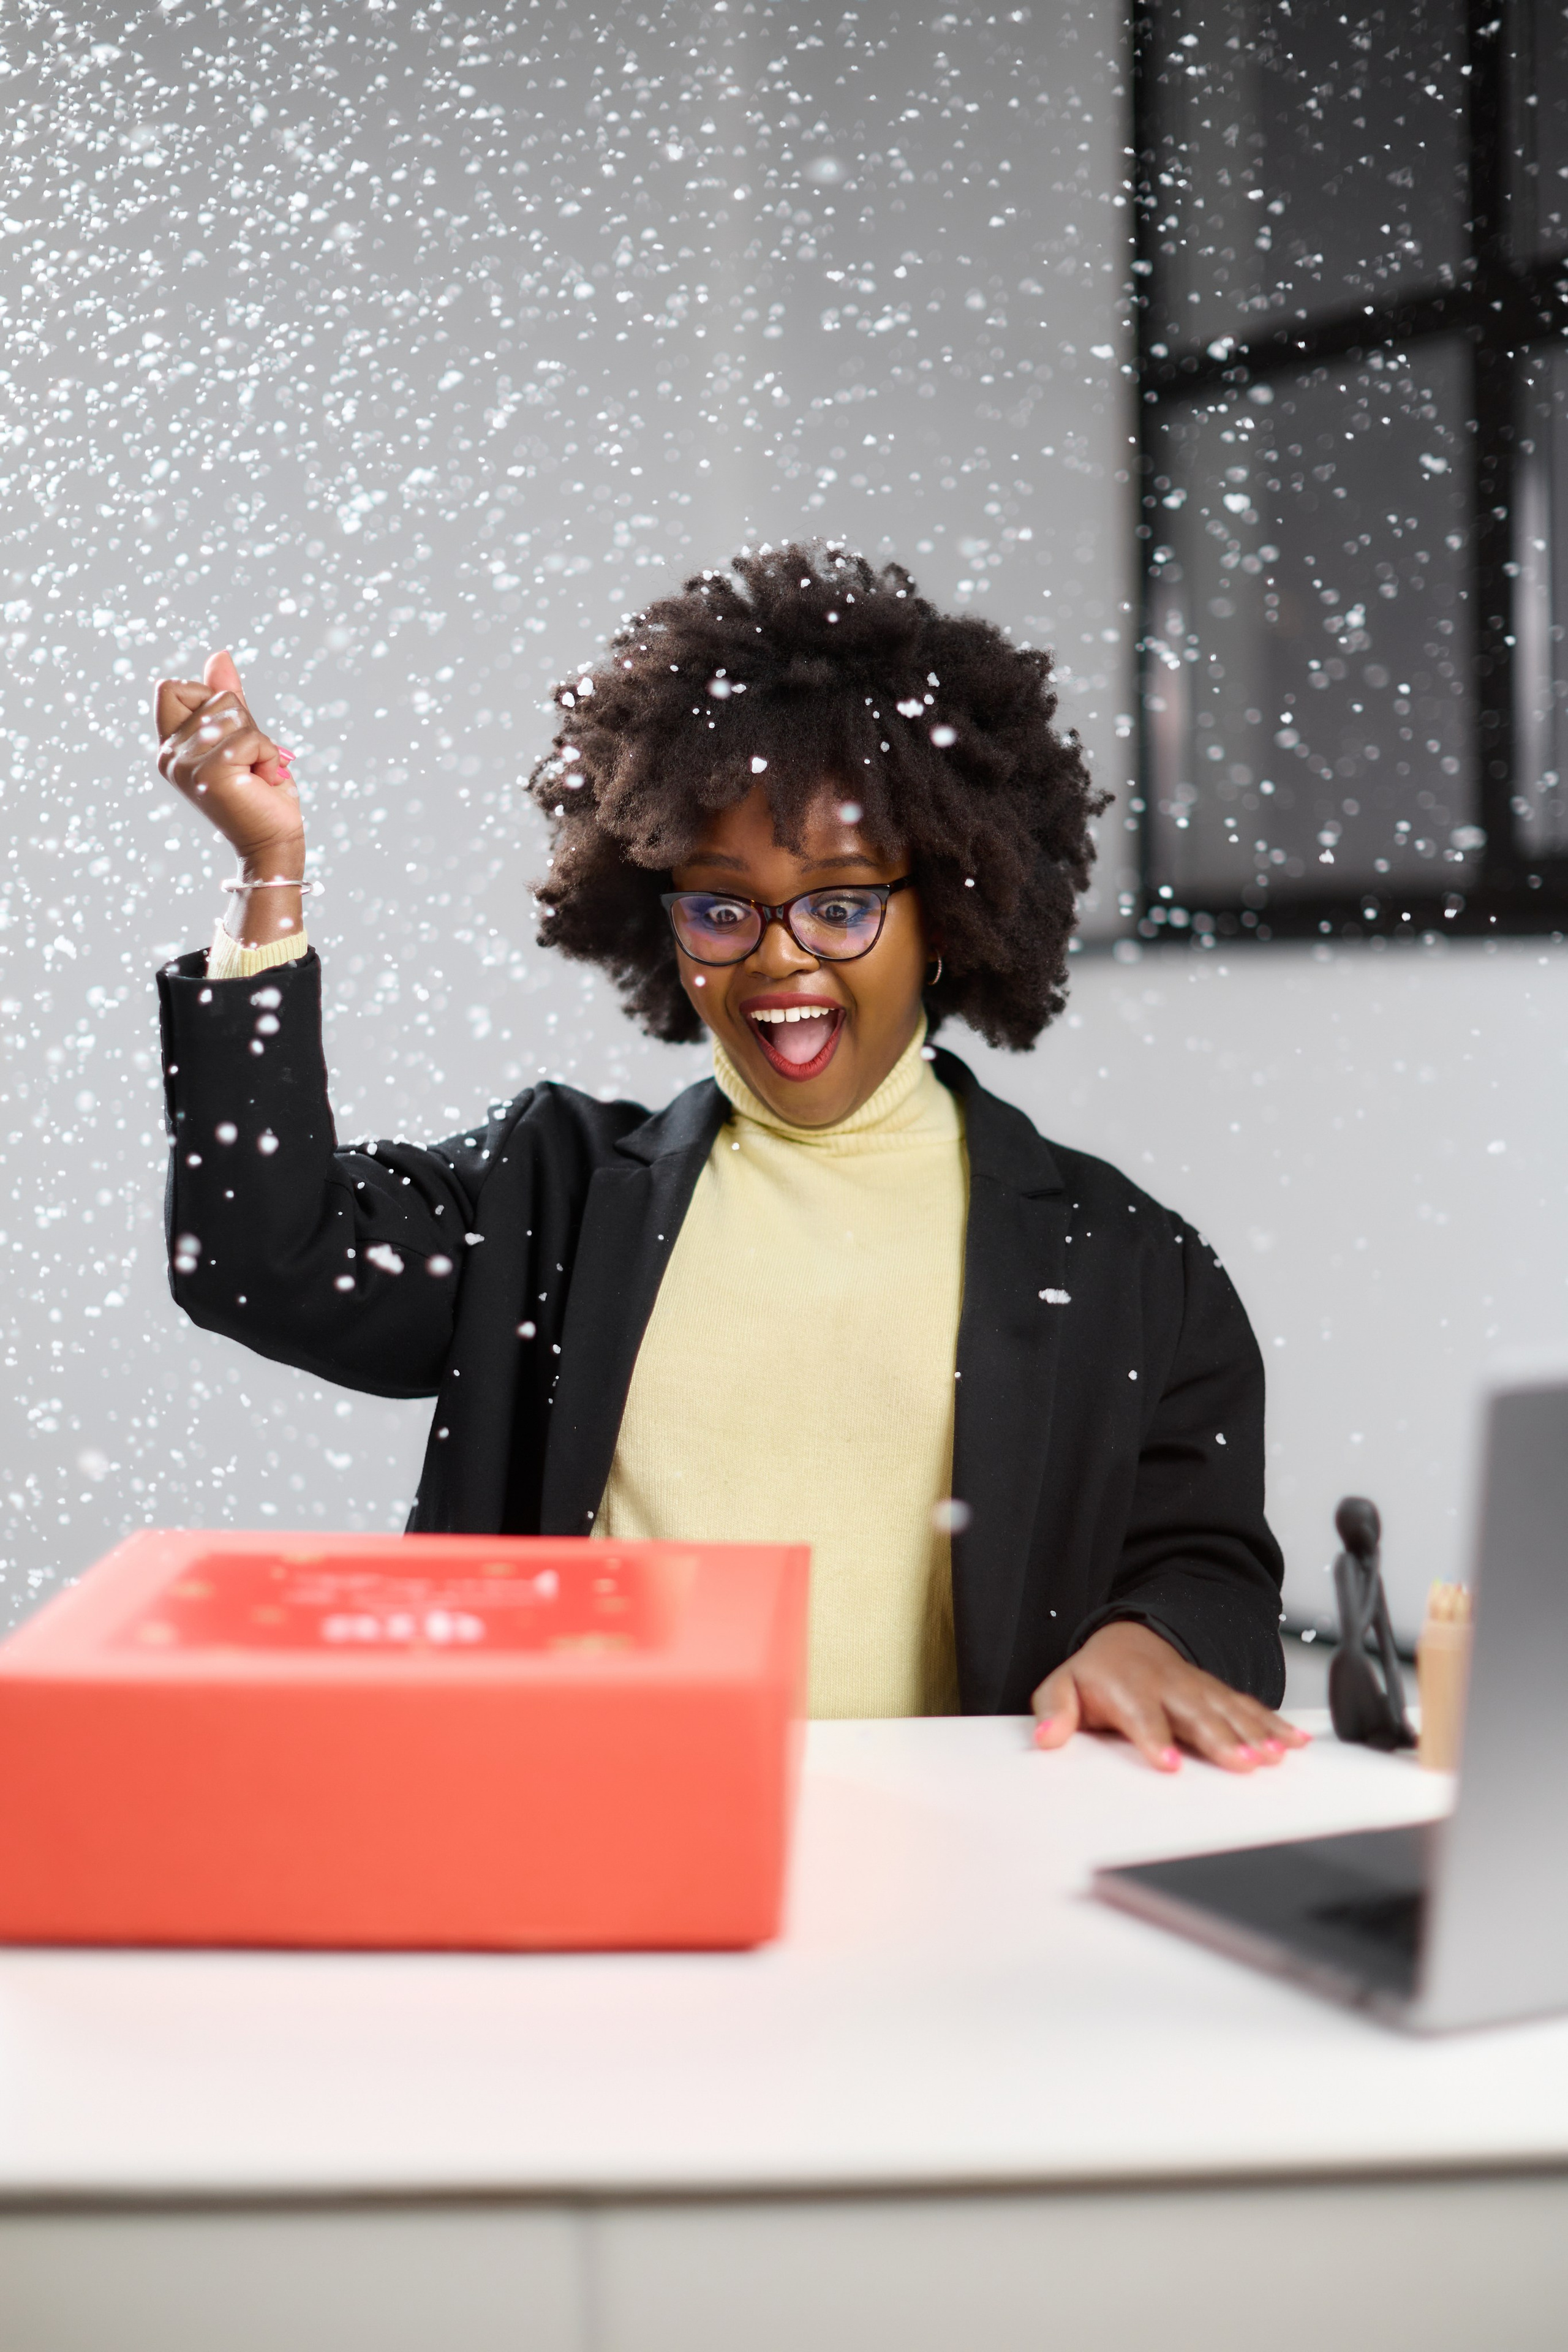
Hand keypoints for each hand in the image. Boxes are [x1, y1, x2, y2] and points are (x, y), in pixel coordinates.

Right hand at [154, 649, 302, 874]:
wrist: (273, 840)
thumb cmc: (260, 792)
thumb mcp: (242, 735)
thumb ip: (226, 697)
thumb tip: (219, 654)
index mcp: (170, 746)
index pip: (170, 688)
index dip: (209, 699)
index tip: (229, 736)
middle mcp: (170, 756)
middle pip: (215, 697)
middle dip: (245, 724)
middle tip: (248, 762)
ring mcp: (186, 766)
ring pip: (234, 714)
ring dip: (259, 741)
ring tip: (254, 772)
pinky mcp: (211, 774)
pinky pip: (251, 737)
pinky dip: (267, 755)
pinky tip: (262, 781)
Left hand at [1031, 1620, 1308, 1773]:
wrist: (1127, 1640)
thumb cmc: (1097, 1674)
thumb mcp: (1062, 1686)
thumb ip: (1054, 1711)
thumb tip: (1045, 1739)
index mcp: (1128, 1688)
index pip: (1142, 1715)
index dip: (1156, 1739)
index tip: (1170, 1763)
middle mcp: (1168, 1686)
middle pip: (1196, 1714)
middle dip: (1220, 1738)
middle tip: (1240, 1762)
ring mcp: (1198, 1688)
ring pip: (1229, 1710)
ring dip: (1253, 1733)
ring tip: (1272, 1756)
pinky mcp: (1218, 1693)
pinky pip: (1249, 1706)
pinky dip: (1274, 1723)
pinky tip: (1293, 1741)